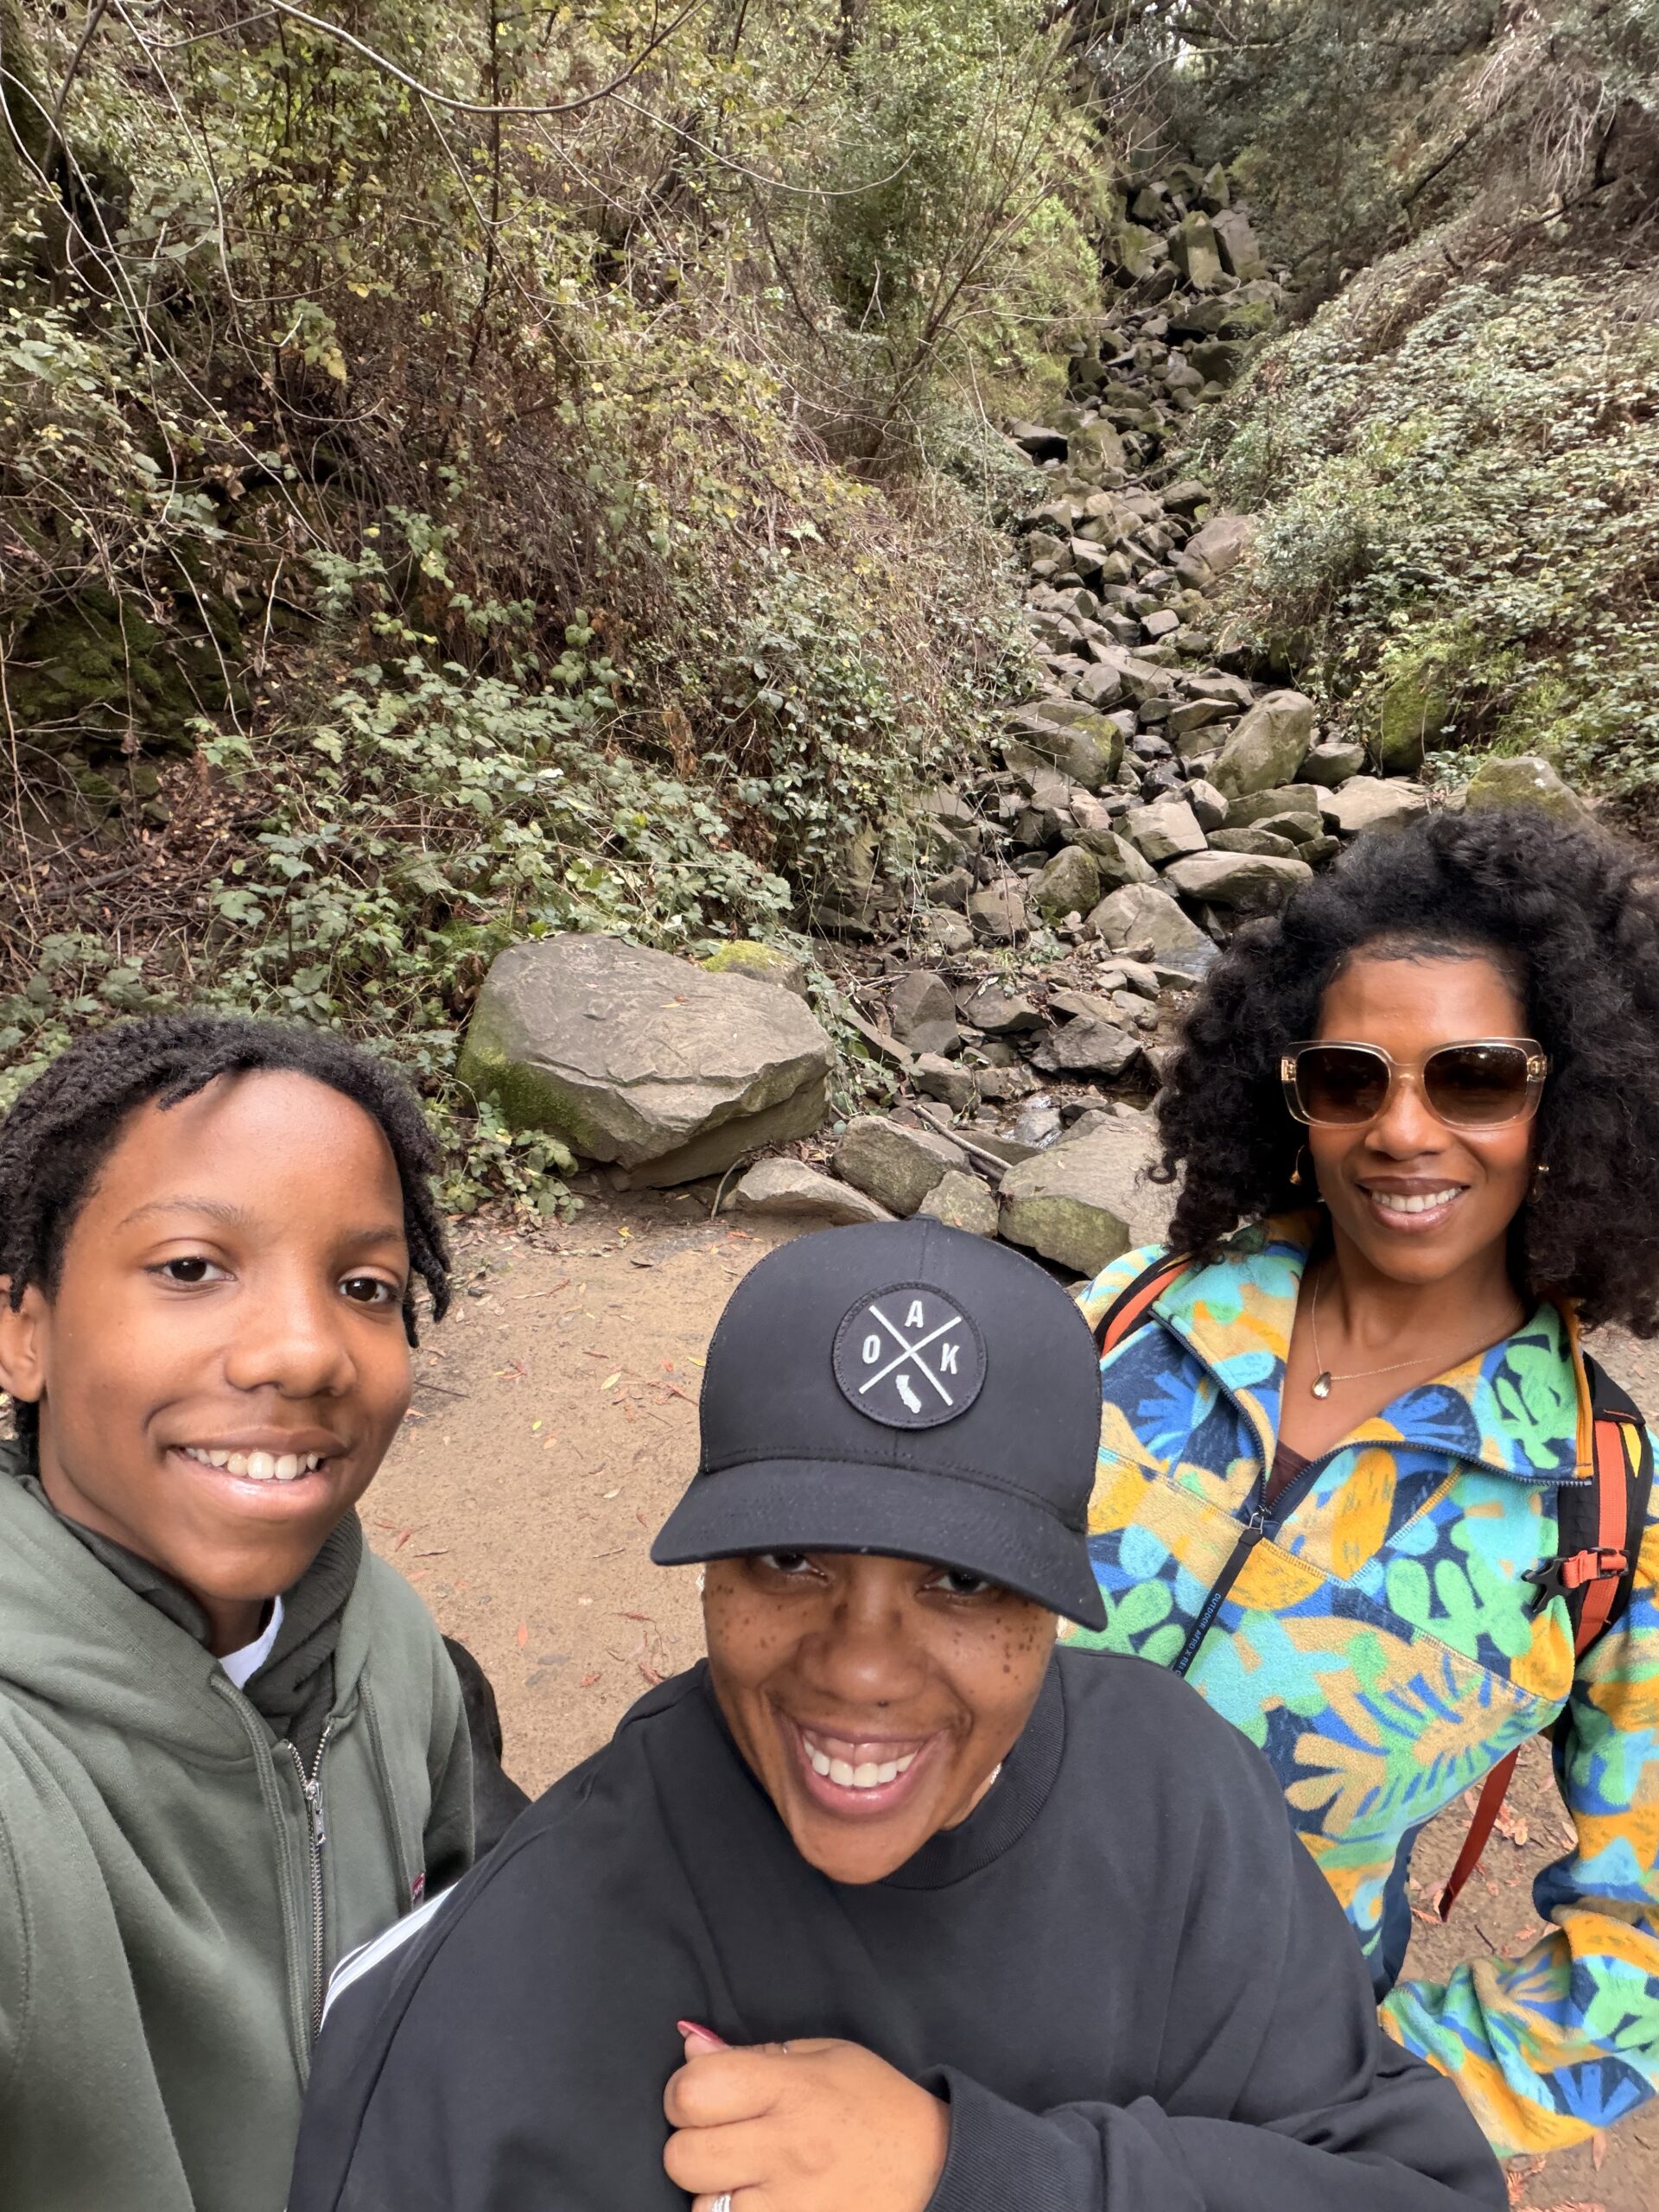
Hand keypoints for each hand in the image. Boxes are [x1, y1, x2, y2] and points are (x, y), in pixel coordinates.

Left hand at [663, 2027, 948, 2211]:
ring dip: (714, 2193)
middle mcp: (788, 2150)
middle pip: (683, 2157)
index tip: (704, 2095)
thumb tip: (690, 2047)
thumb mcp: (825, 2056)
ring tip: (749, 2178)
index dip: (684, 2092)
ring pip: (703, 2208)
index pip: (693, 2091)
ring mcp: (792, 2207)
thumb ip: (753, 2055)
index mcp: (792, 2090)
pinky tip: (763, 2202)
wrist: (936, 2171)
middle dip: (691, 2145)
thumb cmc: (875, 2104)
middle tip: (723, 2139)